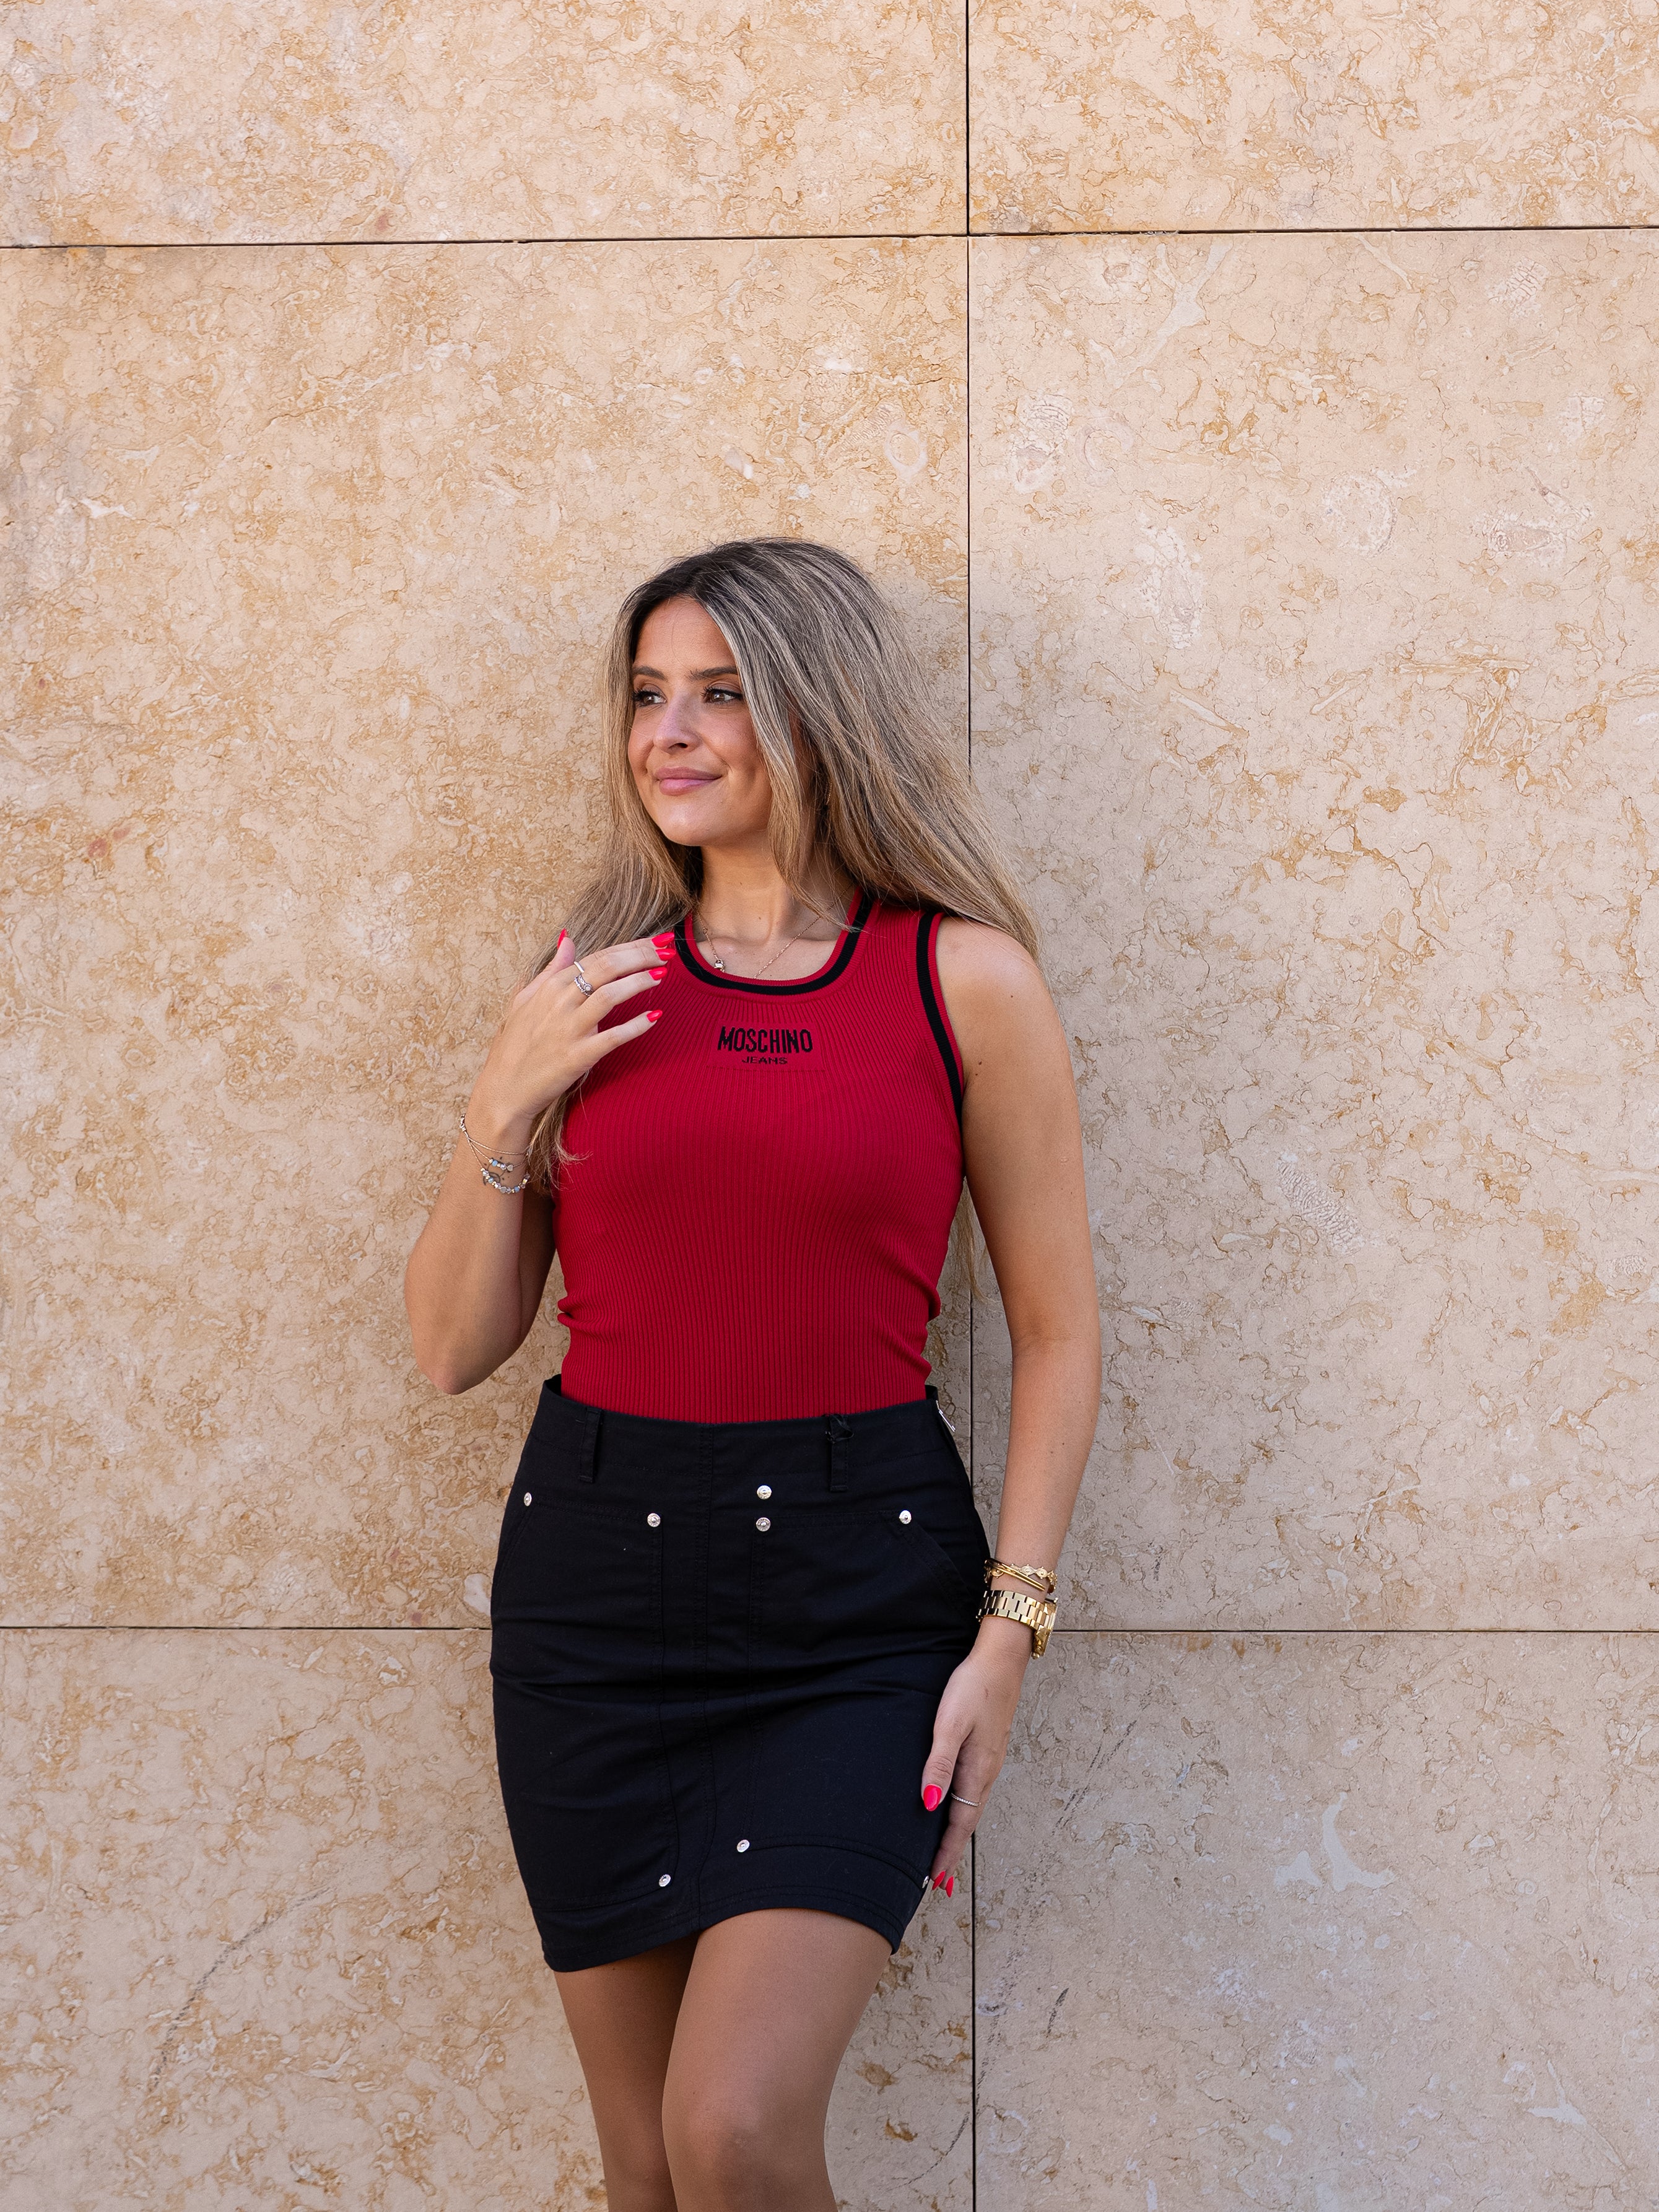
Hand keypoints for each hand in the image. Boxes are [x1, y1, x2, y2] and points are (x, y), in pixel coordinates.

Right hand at [469, 929, 670, 1144]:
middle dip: (641, 956)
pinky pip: (613, 1037)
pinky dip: (636, 1026)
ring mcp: (570, 1029)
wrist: (504, 1090)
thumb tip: (568, 939)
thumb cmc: (515, 1045)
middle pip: (607, 968)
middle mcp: (560, 1002)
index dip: (630, 947)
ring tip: (663, 974)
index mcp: (550, 987)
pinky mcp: (579, 1056)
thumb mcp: (525, 999)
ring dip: (639, 982)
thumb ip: (551, 969)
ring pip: (610, 995)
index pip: (597, 957)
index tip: (656, 941)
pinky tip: (655, 1016)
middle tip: (669, 951)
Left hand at [919, 1622, 1029, 1892]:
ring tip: (944, 1857)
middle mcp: (987, 1772)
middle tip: (939, 1884)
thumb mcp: (950, 1723)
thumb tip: (930, 1805)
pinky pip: (974, 1791)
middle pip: (968, 1822)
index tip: (935, 1882)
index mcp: (978, 1770)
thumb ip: (939, 1763)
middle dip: (952, 1852)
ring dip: (958, 1834)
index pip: (960, 1823)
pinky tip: (956, 1811)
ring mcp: (990, 1761)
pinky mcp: (988, 1749)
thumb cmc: (972, 1687)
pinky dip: (964, 1812)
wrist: (1002, 1658)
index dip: (946, 1853)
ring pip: (972, 1807)